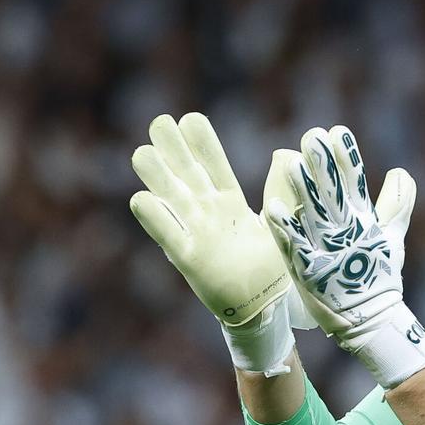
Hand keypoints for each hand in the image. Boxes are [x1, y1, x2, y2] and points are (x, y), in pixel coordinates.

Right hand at [130, 112, 307, 374]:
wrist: (264, 306)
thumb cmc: (272, 264)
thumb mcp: (282, 222)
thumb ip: (282, 189)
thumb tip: (284, 152)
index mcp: (232, 203)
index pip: (216, 166)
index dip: (203, 144)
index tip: (191, 118)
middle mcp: (210, 214)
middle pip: (188, 175)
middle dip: (174, 149)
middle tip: (160, 122)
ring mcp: (197, 234)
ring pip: (173, 199)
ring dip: (157, 177)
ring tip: (142, 152)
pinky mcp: (189, 260)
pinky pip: (168, 236)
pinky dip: (155, 218)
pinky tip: (140, 199)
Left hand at [263, 125, 424, 387]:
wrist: (372, 323)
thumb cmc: (379, 278)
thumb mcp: (392, 237)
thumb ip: (397, 203)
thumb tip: (401, 171)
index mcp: (365, 222)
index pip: (356, 183)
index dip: (347, 158)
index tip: (337, 132)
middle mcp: (346, 233)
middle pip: (333, 193)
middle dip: (323, 164)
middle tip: (311, 136)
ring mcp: (328, 252)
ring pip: (312, 214)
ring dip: (302, 189)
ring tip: (289, 162)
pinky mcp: (310, 272)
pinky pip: (293, 247)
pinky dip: (284, 229)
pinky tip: (271, 208)